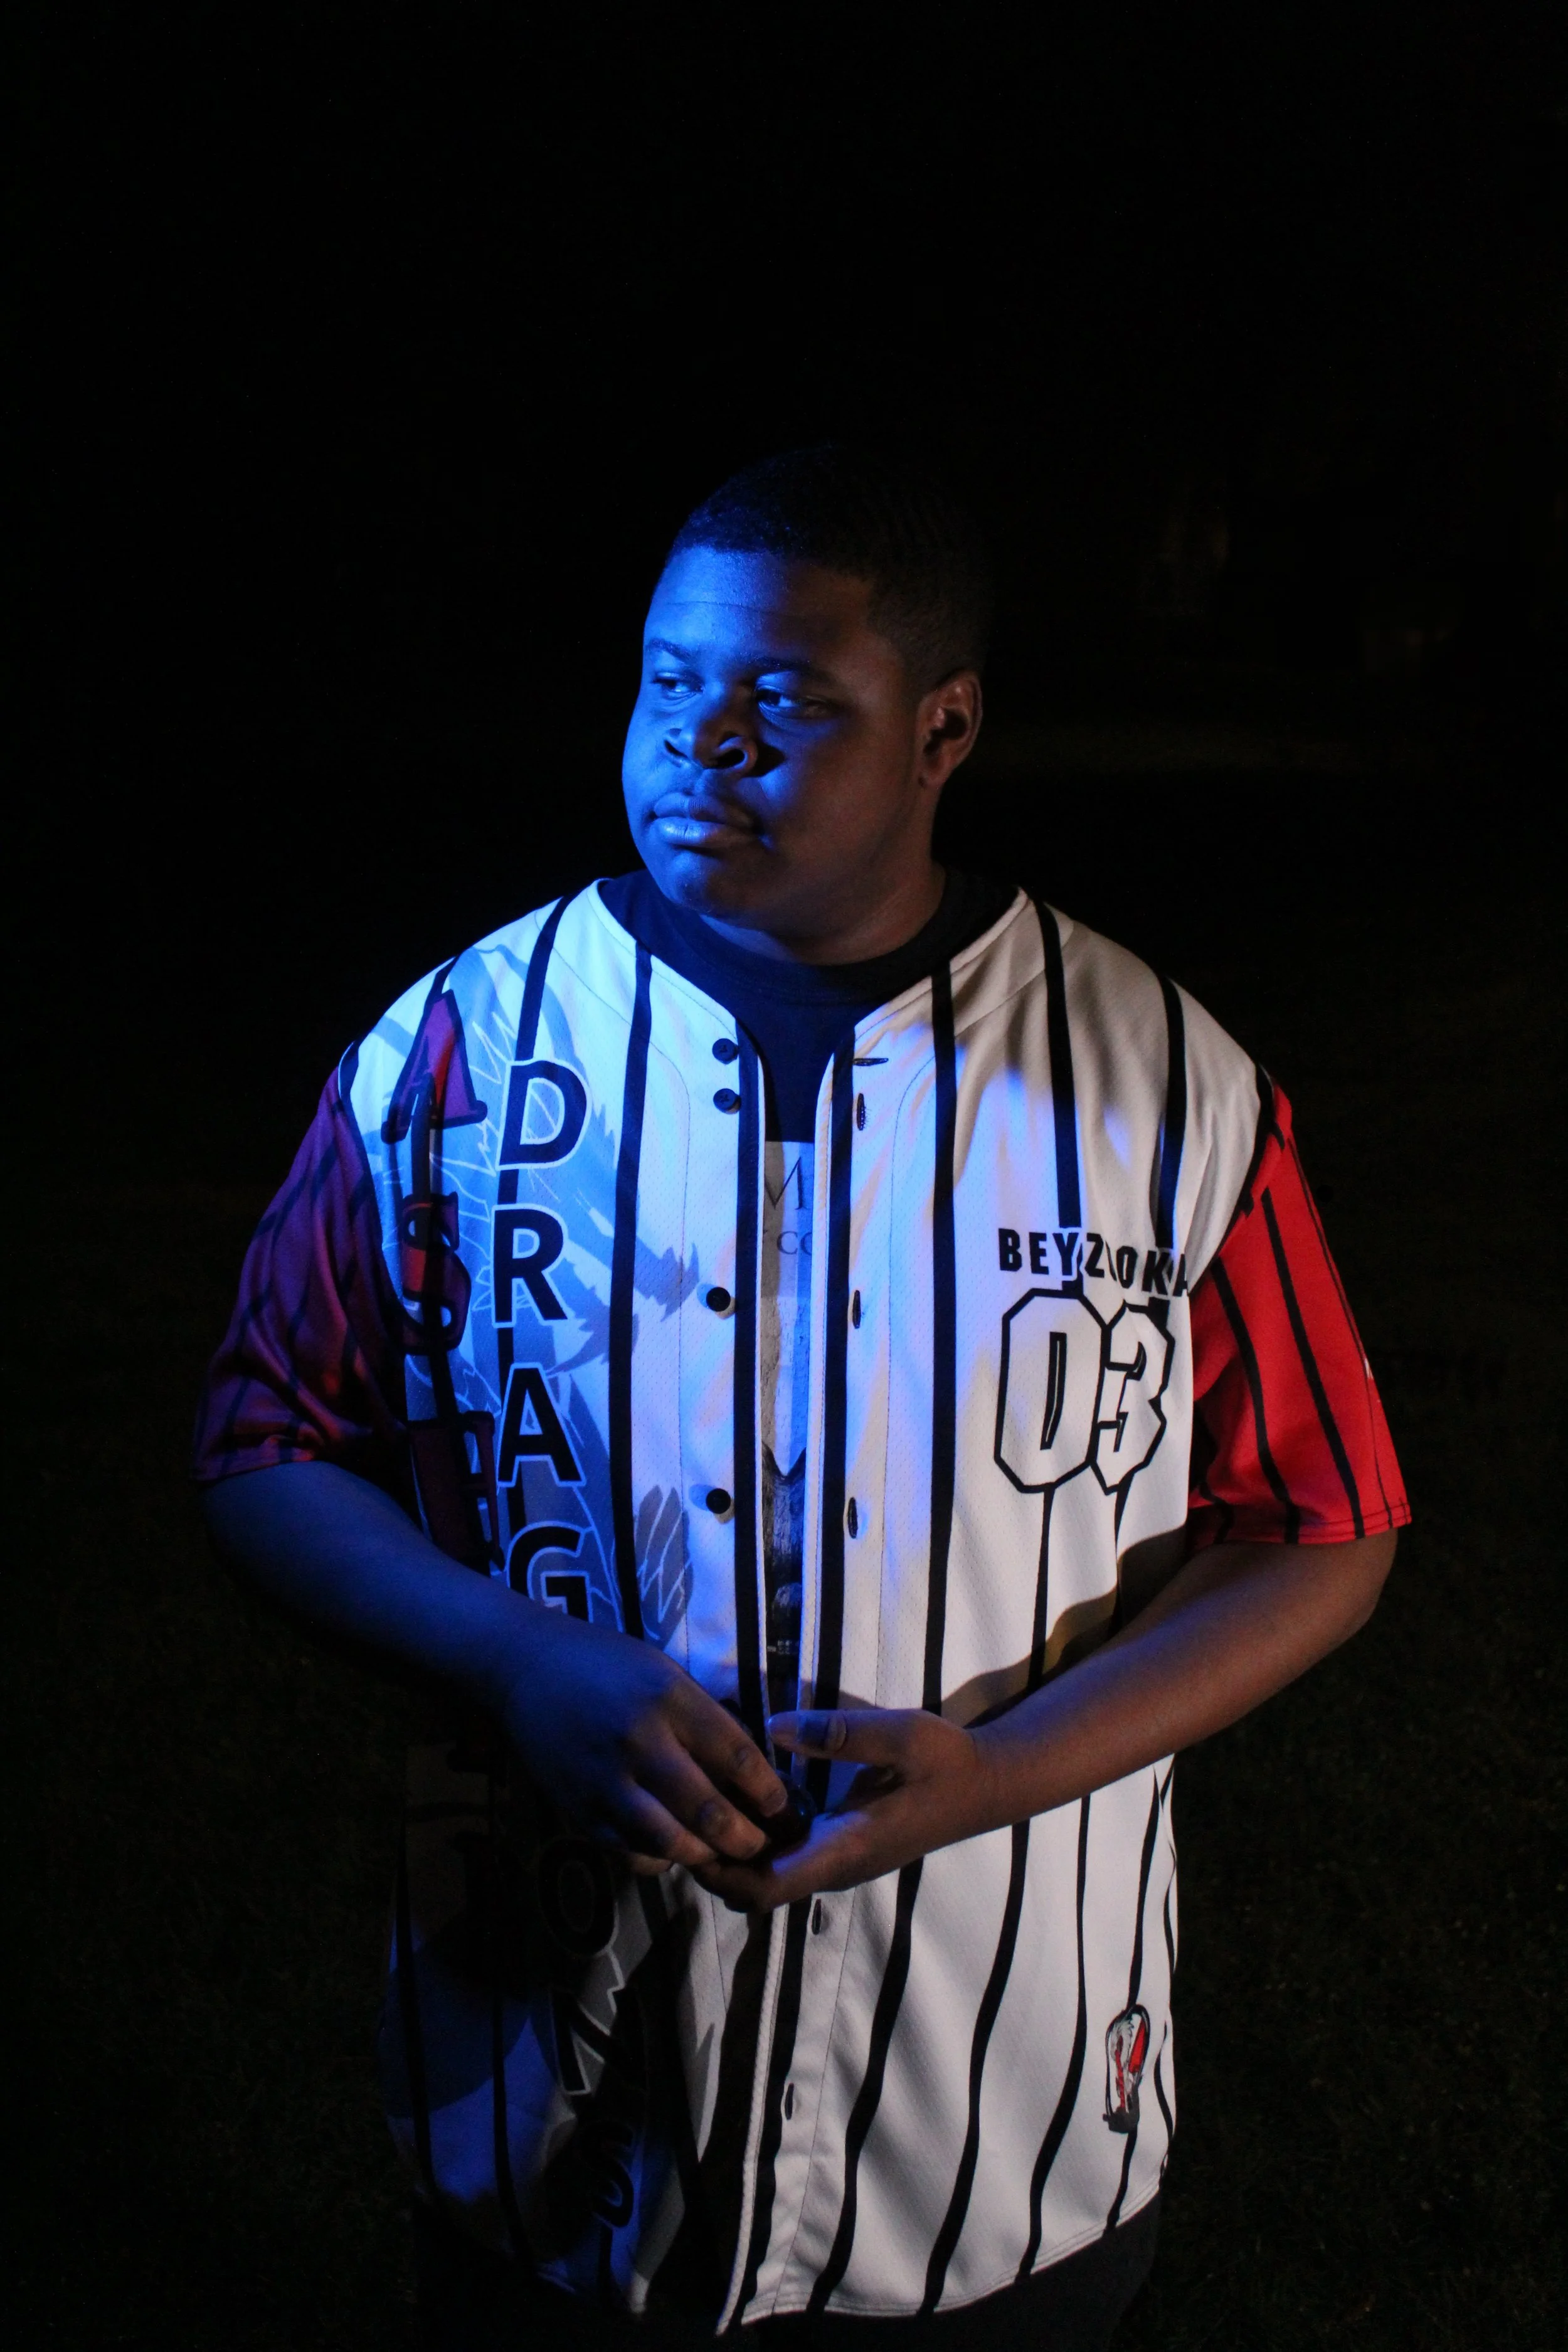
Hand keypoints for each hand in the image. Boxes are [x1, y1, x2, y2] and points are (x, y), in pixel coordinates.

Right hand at [494, 1603, 791, 1872]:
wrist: (526, 1668)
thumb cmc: (608, 1664)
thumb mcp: (666, 1673)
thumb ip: (704, 1720)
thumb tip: (751, 1773)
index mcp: (669, 1699)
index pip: (737, 1758)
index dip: (769, 1792)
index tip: (782, 1807)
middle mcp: (639, 1742)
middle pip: (708, 1812)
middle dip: (746, 1839)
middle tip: (762, 1845)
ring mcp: (605, 1781)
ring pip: (670, 1843)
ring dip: (705, 1857)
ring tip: (723, 1856)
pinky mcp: (579, 1809)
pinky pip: (630, 1852)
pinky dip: (660, 1860)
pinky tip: (673, 1851)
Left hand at [694, 1706, 999, 1912]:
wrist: (985, 1785)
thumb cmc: (945, 1762)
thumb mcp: (900, 1735)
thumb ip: (839, 1733)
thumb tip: (775, 1727)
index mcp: (844, 1849)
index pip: (767, 1887)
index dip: (720, 1872)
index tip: (687, 1838)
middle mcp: (836, 1867)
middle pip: (757, 1891)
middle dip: (715, 1866)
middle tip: (681, 1817)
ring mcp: (839, 1861)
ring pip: (770, 1878)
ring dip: (734, 1855)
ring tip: (702, 1807)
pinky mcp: (842, 1848)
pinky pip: (787, 1861)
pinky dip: (758, 1844)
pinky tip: (742, 1803)